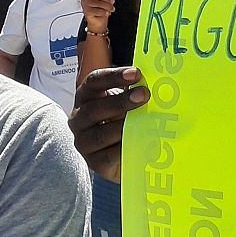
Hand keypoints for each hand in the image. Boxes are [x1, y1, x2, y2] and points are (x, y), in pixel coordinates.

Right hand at [69, 66, 150, 181]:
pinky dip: (125, 148)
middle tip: (144, 94)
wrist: (121, 156)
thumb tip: (157, 81)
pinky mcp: (94, 163)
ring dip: (123, 126)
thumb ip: (134, 93)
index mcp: (86, 97)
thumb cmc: (123, 122)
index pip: (94, 82)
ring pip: (100, 134)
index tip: (136, 73)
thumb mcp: (125, 104)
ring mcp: (84, 142)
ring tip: (145, 121)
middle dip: (121, 101)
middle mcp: (78, 119)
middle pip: (95, 108)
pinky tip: (141, 142)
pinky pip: (109, 156)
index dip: (114, 76)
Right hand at [80, 0, 116, 33]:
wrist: (99, 21)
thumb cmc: (103, 7)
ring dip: (106, 6)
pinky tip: (107, 13)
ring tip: (111, 8)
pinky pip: (96, 10)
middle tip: (113, 1)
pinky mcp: (86, 12)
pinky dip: (103, 12)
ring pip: (96, 3)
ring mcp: (84, 4)